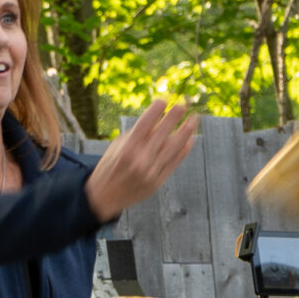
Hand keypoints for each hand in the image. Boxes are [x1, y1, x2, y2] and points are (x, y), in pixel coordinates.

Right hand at [85, 100, 199, 222]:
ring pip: (173, 147)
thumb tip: (158, 121)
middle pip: (162, 133)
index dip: (156, 110)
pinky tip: (190, 139)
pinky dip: (183, 150)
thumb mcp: (117, 147)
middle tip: (185, 103)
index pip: (145, 124)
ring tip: (194, 119)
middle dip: (174, 116)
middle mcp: (140, 159)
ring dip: (185, 131)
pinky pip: (174, 163)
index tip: (164, 100)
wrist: (104, 197)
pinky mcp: (158, 182)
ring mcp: (151, 171)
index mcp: (127, 148)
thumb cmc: (110, 167)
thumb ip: (137, 135)